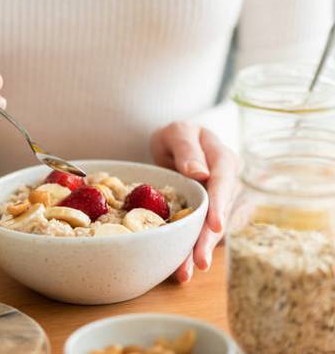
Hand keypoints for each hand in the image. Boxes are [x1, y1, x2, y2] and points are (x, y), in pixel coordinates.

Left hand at [150, 122, 238, 282]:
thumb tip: (200, 172)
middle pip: (222, 212)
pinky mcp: (212, 215)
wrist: (176, 146)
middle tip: (200, 262)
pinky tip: (182, 267)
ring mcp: (222, 201)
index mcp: (223, 159)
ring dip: (201, 250)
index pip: (224, 182)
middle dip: (210, 239)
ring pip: (215, 229)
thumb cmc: (177, 137)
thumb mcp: (177, 132)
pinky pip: (205, 233)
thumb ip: (187, 147)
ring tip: (184, 273)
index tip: (215, 225)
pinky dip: (193, 249)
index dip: (220, 204)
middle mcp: (229, 183)